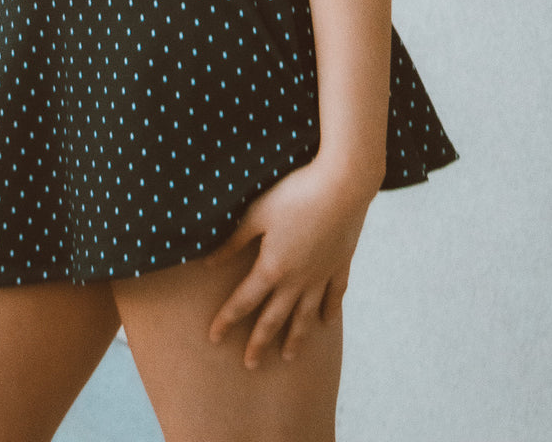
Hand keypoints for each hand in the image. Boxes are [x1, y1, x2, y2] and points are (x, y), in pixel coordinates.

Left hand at [206, 158, 375, 368]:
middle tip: (250, 364)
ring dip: (295, 337)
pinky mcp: (340, 265)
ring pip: (306, 316)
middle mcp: (297, 280)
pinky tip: (327, 322)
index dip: (226, 320)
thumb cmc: (294, 193)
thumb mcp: (257, 214)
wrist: (342, 186)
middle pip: (274, 318)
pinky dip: (330, 311)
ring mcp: (321, 276)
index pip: (243, 301)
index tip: (213, 337)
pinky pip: (334, 296)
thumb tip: (209, 263)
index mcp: (272, 268)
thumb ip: (234, 242)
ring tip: (287, 356)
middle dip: (259, 342)